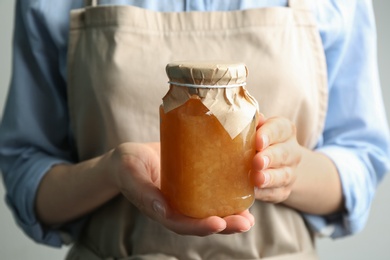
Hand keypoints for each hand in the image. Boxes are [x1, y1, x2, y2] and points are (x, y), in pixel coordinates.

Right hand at [106, 142, 254, 235]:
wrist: (131, 156)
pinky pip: (211, 192)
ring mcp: (186, 197)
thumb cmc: (126, 164)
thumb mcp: (131, 174)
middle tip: (246, 222)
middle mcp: (177, 207)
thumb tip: (162, 209)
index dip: (200, 227)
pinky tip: (244, 189)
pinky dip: (228, 194)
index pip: (182, 224)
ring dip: (231, 215)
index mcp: (161, 210)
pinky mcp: (193, 183)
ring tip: (250, 215)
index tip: (218, 223)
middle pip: (202, 222)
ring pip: (210, 210)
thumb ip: (143, 191)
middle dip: (225, 225)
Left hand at [251, 116, 302, 202]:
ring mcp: (290, 172)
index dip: (269, 134)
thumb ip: (249, 124)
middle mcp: (291, 151)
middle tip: (257, 162)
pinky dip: (265, 193)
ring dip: (270, 178)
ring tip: (257, 179)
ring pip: (283, 175)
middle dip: (270, 157)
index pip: (280, 128)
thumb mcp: (255, 129)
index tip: (258, 141)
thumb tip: (238, 118)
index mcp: (284, 130)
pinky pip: (277, 193)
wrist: (274, 164)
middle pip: (283, 153)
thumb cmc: (257, 141)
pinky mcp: (284, 190)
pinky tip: (254, 192)